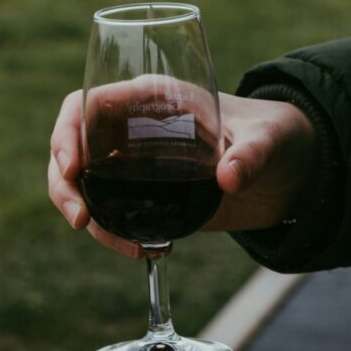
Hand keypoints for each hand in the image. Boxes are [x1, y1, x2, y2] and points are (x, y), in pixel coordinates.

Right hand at [47, 89, 319, 249]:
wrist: (286, 171)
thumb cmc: (276, 136)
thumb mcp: (269, 140)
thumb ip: (252, 154)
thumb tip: (228, 178)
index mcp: (149, 99)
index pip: (86, 106)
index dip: (68, 134)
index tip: (73, 167)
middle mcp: (131, 130)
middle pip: (72, 151)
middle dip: (64, 186)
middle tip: (79, 220)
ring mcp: (132, 167)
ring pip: (84, 188)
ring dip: (89, 219)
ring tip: (126, 247)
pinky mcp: (142, 198)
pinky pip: (109, 214)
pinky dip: (114, 236)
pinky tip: (143, 251)